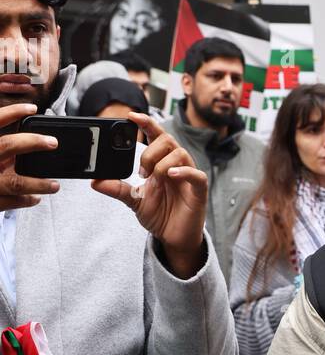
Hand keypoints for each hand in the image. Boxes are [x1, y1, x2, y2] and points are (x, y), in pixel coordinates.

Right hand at [0, 102, 60, 210]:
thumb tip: (13, 131)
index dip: (13, 112)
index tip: (32, 108)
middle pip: (7, 146)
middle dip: (32, 142)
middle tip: (52, 142)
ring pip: (14, 182)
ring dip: (38, 183)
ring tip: (54, 185)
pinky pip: (7, 202)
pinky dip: (23, 201)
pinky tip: (35, 198)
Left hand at [92, 114, 207, 277]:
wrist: (173, 237)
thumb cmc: (160, 214)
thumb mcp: (133, 200)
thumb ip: (117, 189)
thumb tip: (95, 181)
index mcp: (162, 162)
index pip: (156, 135)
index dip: (146, 123)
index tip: (131, 116)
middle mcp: (177, 164)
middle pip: (167, 140)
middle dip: (150, 152)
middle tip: (141, 171)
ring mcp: (189, 175)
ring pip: (180, 153)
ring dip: (162, 163)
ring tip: (154, 178)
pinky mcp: (199, 189)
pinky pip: (196, 174)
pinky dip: (183, 171)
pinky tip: (170, 174)